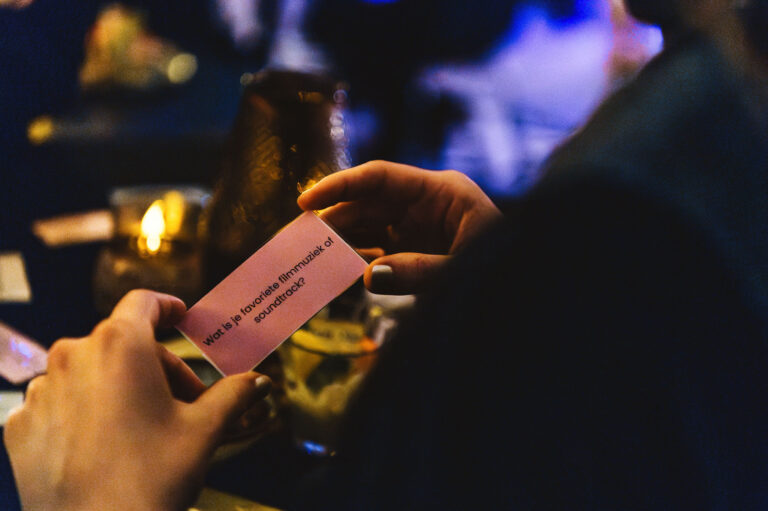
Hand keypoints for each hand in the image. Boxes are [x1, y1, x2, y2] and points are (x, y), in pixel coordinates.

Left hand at [3, 290, 271, 510]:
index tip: (181, 315)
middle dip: (158, 366)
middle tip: (185, 403)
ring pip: (90, 371)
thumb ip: (234, 395)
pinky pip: (61, 401)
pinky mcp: (21, 424)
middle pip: (123, 343)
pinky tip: (107, 444)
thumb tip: (260, 381)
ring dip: (120, 386)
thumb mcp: (204, 431)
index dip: (167, 306)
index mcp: (120, 346)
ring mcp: (41, 390)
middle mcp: (73, 356)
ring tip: (145, 426)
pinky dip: (86, 411)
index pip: (143, 302)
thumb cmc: (151, 479)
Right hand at [298, 160, 501, 293]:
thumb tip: (367, 277)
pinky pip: (380, 247)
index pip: (380, 176)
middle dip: (335, 218)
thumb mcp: (464, 270)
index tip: (306, 201)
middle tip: (301, 239)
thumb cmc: (504, 269)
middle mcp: (427, 202)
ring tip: (311, 256)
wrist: (526, 290)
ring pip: (370, 225)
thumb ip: (419, 272)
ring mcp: (421, 225)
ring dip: (342, 239)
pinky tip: (339, 270)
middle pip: (369, 201)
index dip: (339, 186)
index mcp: (443, 191)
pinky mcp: (418, 247)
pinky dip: (359, 257)